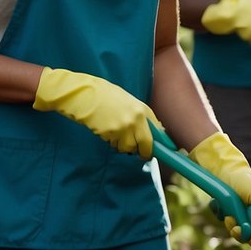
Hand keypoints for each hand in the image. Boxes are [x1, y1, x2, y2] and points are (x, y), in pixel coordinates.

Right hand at [33, 68, 159, 157]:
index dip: (161, 142)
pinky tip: (106, 131)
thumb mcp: (126, 100)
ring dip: (123, 146)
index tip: (166, 150)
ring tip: (115, 134)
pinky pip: (115, 145)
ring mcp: (123, 127)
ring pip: (129, 148)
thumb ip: (139, 115)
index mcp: (141, 108)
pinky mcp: (111, 134)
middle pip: (147, 145)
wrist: (84, 94)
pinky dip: (112, 143)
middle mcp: (136, 119)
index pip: (158, 130)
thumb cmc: (104, 95)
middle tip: (142, 155)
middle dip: (144, 152)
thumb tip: (154, 130)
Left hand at [189, 132, 250, 245]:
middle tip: (242, 227)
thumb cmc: (243, 179)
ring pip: (239, 234)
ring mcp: (241, 216)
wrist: (221, 168)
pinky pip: (225, 223)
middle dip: (247, 235)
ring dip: (233, 227)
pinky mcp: (227, 213)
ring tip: (229, 216)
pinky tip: (220, 205)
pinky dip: (222, 215)